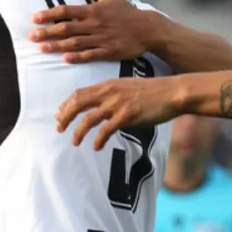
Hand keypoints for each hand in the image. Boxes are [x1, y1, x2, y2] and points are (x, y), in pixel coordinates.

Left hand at [30, 0, 154, 62]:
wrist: (147, 28)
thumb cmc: (126, 10)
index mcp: (93, 10)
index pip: (66, 11)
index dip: (49, 14)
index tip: (35, 18)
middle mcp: (95, 24)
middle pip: (66, 28)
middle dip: (47, 32)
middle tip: (31, 36)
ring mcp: (101, 39)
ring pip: (75, 43)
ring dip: (57, 46)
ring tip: (41, 48)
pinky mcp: (108, 52)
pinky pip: (90, 55)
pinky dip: (77, 57)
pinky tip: (65, 59)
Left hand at [56, 77, 183, 148]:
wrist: (172, 92)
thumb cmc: (152, 91)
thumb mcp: (127, 86)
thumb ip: (112, 94)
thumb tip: (102, 108)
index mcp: (108, 84)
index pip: (79, 93)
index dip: (66, 105)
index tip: (59, 115)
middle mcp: (109, 92)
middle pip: (78, 104)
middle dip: (65, 117)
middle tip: (59, 129)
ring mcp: (117, 104)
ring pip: (88, 119)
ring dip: (78, 132)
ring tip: (75, 142)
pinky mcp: (127, 116)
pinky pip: (106, 130)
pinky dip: (98, 140)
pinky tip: (97, 147)